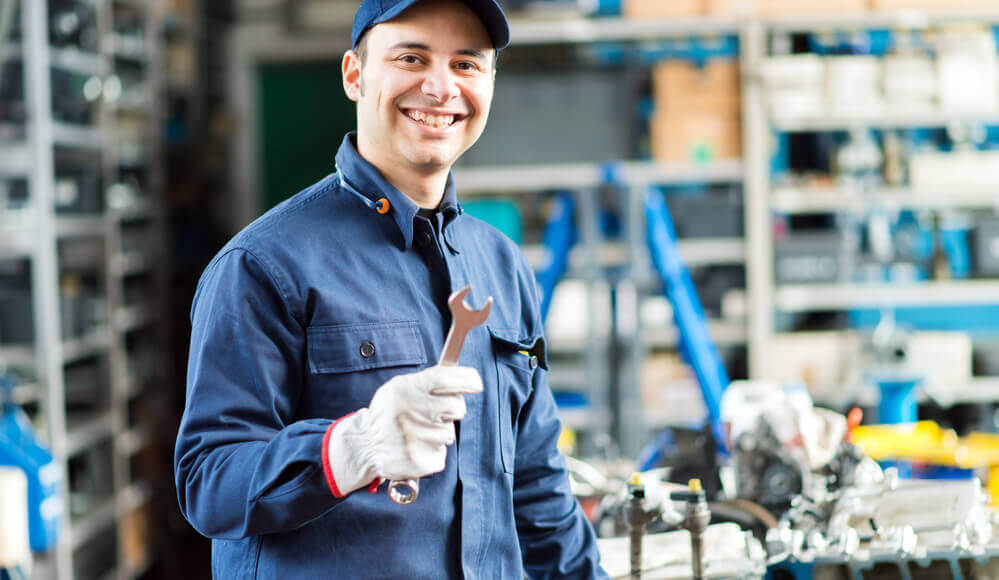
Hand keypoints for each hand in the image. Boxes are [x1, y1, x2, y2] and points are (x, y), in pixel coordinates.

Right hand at [326, 365, 482, 496]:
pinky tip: (415, 449)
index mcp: (407, 389)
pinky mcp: (420, 461)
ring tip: (417, 434)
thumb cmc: (389, 413)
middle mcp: (412, 411)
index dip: (468, 380)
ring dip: (438, 434)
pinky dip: (432, 453)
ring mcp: (416, 438)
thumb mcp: (399, 388)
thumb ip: (427, 382)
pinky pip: (441, 455)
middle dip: (453, 410)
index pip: (447, 378)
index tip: (476, 384)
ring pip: (449, 434)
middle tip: (437, 413)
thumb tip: (465, 378)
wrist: (365, 446)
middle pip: (457, 407)